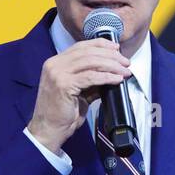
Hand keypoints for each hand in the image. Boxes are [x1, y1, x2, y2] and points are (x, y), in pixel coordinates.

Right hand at [27, 38, 131, 152]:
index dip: (100, 44)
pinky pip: (90, 77)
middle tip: (125, 62)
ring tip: (125, 71)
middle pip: (88, 52)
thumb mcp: (78, 91)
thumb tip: (111, 72)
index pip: (81, 46)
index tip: (116, 48)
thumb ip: (90, 80)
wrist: (49, 130)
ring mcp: (57, 73)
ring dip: (111, 65)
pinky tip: (117, 79)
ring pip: (90, 62)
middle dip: (110, 55)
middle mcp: (54, 64)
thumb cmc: (62, 113)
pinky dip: (106, 77)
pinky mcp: (63, 85)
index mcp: (56, 63)